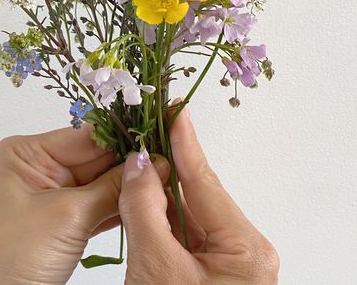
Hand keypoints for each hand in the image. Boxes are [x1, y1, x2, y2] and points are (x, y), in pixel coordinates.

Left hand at [0, 125, 168, 284]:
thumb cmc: (7, 259)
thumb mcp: (66, 216)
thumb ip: (111, 187)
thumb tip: (151, 162)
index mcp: (27, 153)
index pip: (87, 137)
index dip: (125, 139)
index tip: (160, 139)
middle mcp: (38, 168)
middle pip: (95, 159)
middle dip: (130, 165)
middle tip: (169, 163)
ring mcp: (49, 196)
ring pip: (98, 184)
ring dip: (127, 188)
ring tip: (164, 183)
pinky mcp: (59, 223)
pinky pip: (94, 207)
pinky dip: (117, 209)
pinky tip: (145, 204)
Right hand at [119, 104, 279, 283]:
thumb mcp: (157, 267)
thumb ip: (144, 210)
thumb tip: (138, 164)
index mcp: (246, 249)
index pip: (204, 181)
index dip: (184, 141)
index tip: (175, 109)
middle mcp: (242, 254)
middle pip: (192, 198)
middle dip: (161, 171)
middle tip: (140, 139)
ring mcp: (226, 267)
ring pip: (183, 218)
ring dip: (154, 198)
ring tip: (130, 173)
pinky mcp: (208, 277)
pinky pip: (180, 238)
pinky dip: (156, 222)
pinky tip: (136, 208)